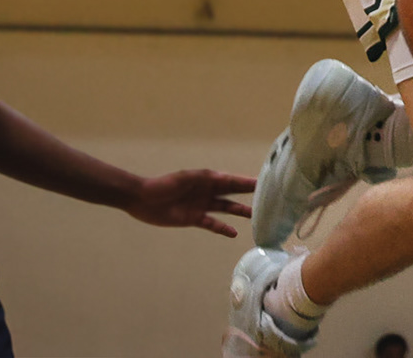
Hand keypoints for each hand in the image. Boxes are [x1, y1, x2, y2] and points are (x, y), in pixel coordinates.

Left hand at [123, 169, 255, 238]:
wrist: (143, 200)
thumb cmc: (165, 185)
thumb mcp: (187, 178)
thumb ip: (207, 179)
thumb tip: (227, 178)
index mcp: (208, 178)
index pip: (233, 180)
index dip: (248, 182)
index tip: (266, 182)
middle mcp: (208, 191)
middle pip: (233, 193)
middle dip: (249, 195)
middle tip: (269, 198)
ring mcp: (202, 206)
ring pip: (226, 208)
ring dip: (240, 212)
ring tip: (256, 217)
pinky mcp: (194, 219)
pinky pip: (213, 224)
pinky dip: (223, 228)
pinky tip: (233, 233)